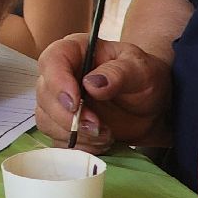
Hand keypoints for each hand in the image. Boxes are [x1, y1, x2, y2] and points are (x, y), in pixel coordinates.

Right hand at [35, 34, 173, 150]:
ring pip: (46, 119)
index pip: (52, 61)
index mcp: (74, 51)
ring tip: (106, 134)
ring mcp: (58, 101)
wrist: (153, 107)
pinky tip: (101, 141)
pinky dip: (79, 145)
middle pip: (45, 95)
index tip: (75, 104)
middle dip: (69, 117)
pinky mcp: (62, 124)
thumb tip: (91, 83)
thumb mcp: (141, 70)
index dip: (58, 83)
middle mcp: (60, 74)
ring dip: (75, 134)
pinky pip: (57, 139)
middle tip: (99, 126)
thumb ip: (119, 74)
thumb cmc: (145, 79)